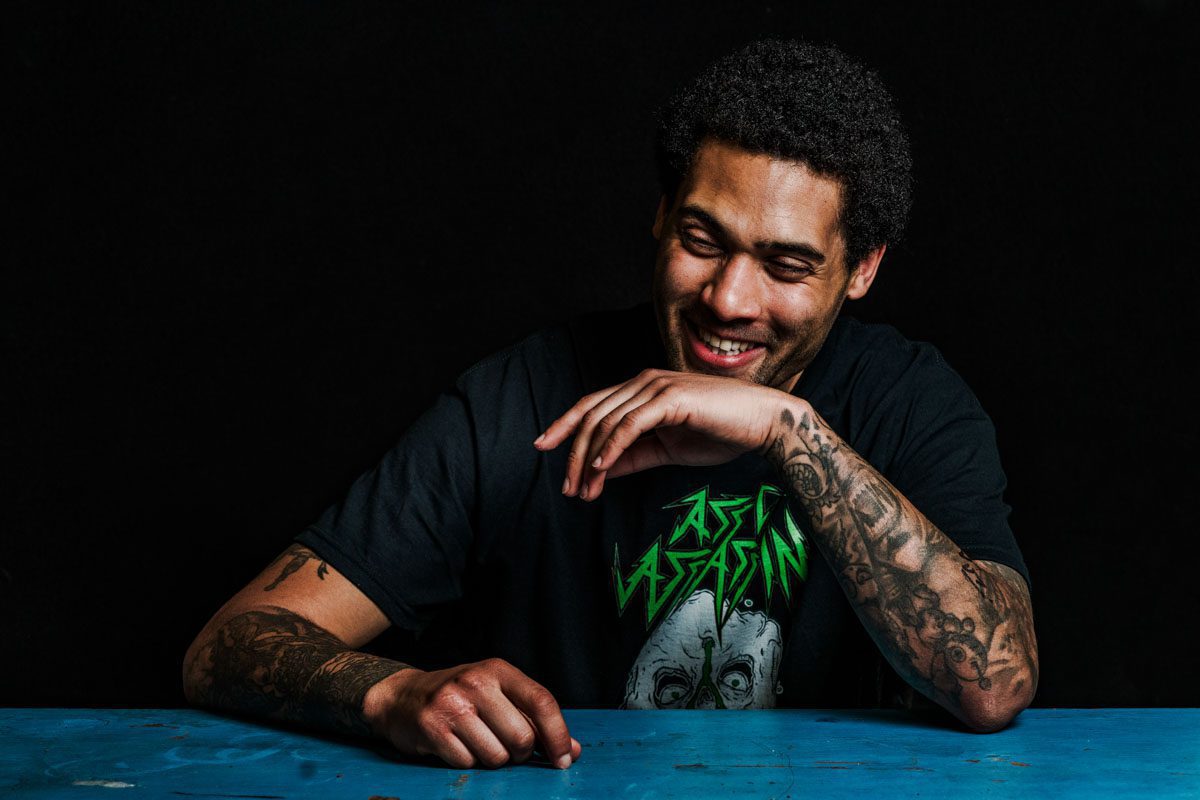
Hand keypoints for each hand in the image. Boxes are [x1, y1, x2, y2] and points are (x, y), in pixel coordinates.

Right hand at [365, 659, 581, 768]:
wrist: (402, 697)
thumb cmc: (460, 698)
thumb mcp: (498, 696)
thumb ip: (534, 720)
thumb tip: (571, 751)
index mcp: (498, 670)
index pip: (541, 701)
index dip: (558, 735)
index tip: (564, 760)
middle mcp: (476, 682)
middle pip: (521, 738)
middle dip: (519, 754)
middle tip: (506, 747)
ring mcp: (452, 704)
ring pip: (496, 756)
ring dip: (492, 760)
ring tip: (477, 743)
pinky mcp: (432, 727)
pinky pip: (468, 763)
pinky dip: (467, 762)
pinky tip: (456, 745)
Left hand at [534, 368, 789, 501]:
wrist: (764, 424)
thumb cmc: (721, 433)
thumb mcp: (667, 450)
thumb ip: (634, 456)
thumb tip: (600, 470)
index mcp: (641, 388)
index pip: (592, 405)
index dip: (565, 426)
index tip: (544, 447)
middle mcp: (644, 381)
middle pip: (592, 415)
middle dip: (574, 454)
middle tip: (569, 489)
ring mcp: (657, 386)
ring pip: (607, 422)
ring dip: (591, 459)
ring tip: (584, 490)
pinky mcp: (671, 398)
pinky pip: (631, 424)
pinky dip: (613, 447)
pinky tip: (603, 469)